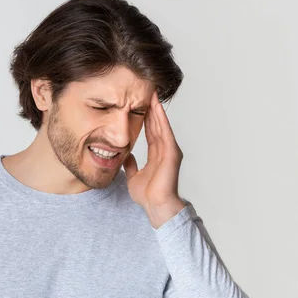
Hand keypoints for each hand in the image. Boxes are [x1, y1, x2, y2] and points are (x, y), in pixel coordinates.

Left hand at [123, 91, 185, 227]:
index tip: (139, 103)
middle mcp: (165, 149)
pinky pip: (165, 132)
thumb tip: (125, 156)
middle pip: (156, 124)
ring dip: (156, 109)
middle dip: (151, 108)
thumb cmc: (148, 195)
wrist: (156, 207)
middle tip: (146, 90)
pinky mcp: (172, 153)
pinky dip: (161, 119)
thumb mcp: (133, 176)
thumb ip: (131, 165)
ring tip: (151, 93)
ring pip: (161, 124)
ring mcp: (170, 150)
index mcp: (156, 154)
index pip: (150, 131)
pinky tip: (156, 107)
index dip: (145, 117)